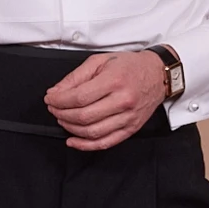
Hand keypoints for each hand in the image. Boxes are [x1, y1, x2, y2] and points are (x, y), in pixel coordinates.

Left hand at [44, 50, 166, 150]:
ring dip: (71, 128)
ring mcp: (128, 118)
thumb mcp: (100, 62)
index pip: (79, 97)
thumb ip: (76, 77)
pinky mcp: (131, 129)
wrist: (159, 75)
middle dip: (61, 114)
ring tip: (62, 119)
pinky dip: (86, 145)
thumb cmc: (130, 66)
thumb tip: (56, 92)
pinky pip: (105, 143)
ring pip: (92, 131)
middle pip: (83, 116)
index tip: (50, 99)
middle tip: (54, 108)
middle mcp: (123, 100)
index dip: (59, 101)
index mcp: (114, 81)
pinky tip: (73, 141)